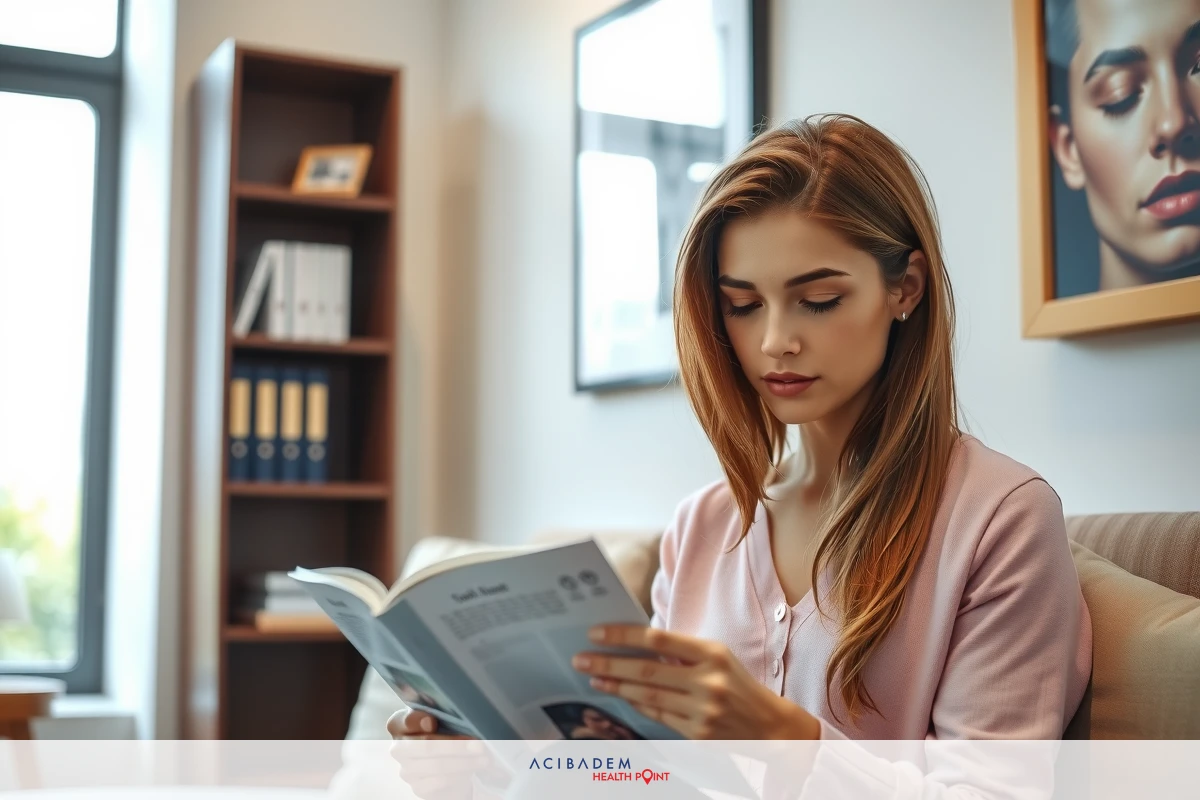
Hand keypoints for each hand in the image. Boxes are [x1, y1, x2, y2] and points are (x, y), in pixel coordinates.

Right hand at [388, 709, 505, 799]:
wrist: (447, 765)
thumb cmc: (444, 735)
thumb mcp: (442, 719)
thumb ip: (441, 714)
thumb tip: (449, 715)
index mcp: (399, 725)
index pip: (406, 720)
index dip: (419, 720)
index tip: (433, 721)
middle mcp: (399, 749)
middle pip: (426, 745)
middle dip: (455, 745)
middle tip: (478, 745)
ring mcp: (407, 770)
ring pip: (437, 766)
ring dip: (464, 762)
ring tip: (483, 759)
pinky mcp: (418, 788)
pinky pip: (440, 782)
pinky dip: (459, 775)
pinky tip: (471, 770)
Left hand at [572, 625, 820, 739]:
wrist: (771, 727)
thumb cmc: (737, 683)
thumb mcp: (717, 656)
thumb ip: (681, 651)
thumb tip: (634, 643)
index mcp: (712, 653)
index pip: (658, 639)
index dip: (623, 635)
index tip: (596, 633)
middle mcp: (708, 681)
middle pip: (646, 670)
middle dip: (608, 664)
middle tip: (581, 659)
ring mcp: (703, 710)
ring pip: (647, 696)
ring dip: (615, 687)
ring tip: (593, 678)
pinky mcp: (698, 734)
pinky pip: (658, 716)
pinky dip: (635, 705)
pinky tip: (619, 696)